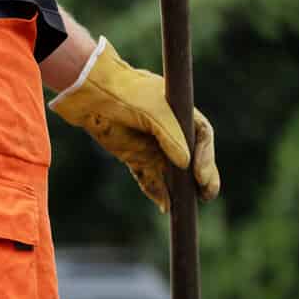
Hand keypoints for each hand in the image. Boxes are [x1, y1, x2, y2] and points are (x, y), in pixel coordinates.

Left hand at [50, 38, 219, 211]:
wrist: (91, 91)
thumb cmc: (126, 93)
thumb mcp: (154, 111)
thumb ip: (170, 137)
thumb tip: (185, 164)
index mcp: (181, 114)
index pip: (202, 138)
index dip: (206, 158)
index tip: (203, 177)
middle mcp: (170, 131)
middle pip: (191, 158)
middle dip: (201, 178)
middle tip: (207, 195)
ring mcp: (152, 144)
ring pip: (170, 172)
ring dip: (179, 189)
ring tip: (187, 207)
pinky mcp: (134, 156)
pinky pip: (148, 178)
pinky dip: (156, 192)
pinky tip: (165, 206)